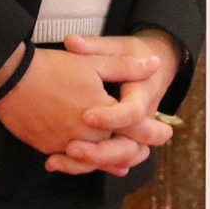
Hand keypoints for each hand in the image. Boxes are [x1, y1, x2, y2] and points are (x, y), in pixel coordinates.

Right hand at [0, 43, 158, 169]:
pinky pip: (70, 161)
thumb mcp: (93, 62)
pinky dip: (82, 162)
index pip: (136, 128)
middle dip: (134, 152)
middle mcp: (86, 134)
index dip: (154, 131)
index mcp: (103, 113)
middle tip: (145, 151)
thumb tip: (154, 64)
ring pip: (94, 161)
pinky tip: (86, 160)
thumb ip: (126, 67)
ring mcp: (65, 144)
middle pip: (117, 151)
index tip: (167, 133)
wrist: (10, 78)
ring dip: (109, 161)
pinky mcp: (48, 147)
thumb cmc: (53, 67)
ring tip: (121, 163)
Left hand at [50, 30, 180, 175]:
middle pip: (130, 148)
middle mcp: (143, 120)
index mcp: (143, 94)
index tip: (85, 115)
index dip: (111, 117)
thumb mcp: (116, 46)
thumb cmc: (132, 55)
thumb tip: (70, 41)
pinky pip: (109, 164)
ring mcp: (134, 135)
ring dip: (91, 164)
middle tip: (71, 147)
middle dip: (101, 152)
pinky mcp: (121, 143)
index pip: (133, 113)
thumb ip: (94, 46)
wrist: (153, 68)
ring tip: (58, 158)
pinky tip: (56, 162)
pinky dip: (85, 166)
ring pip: (120, 161)